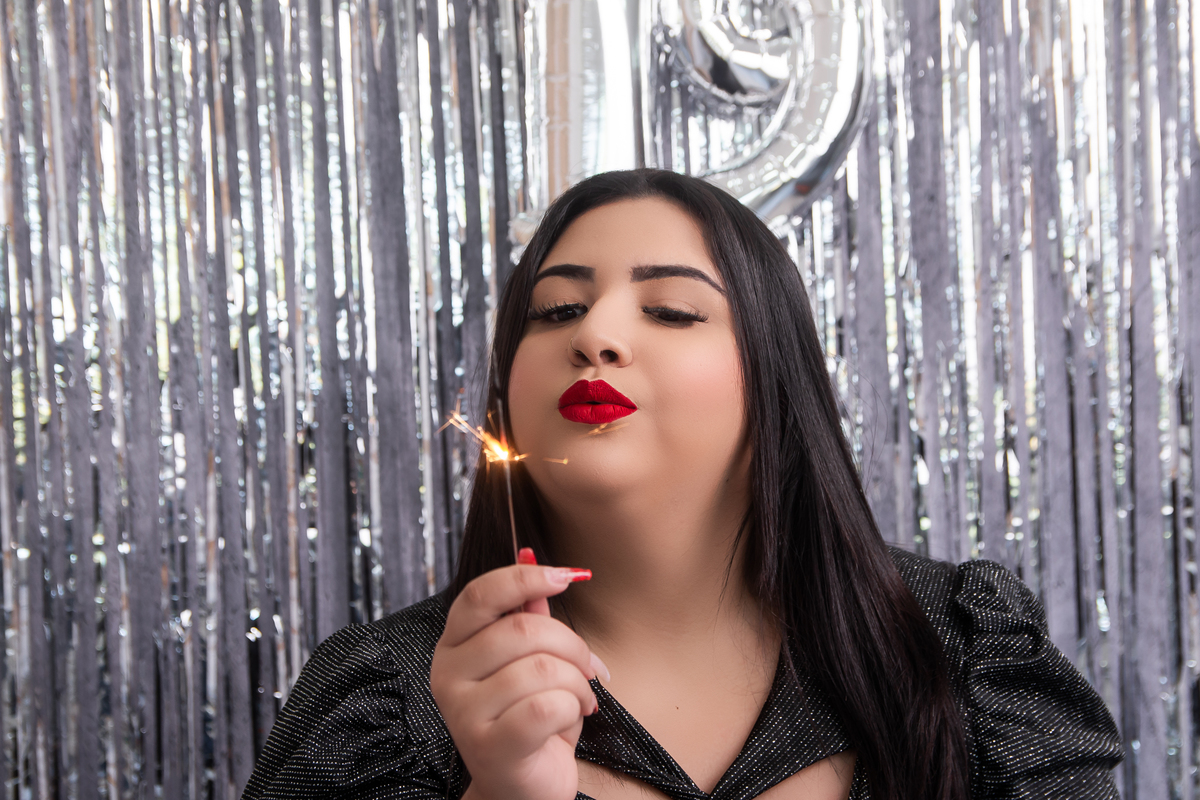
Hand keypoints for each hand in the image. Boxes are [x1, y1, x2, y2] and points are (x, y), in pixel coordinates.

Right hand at [431, 552, 607, 799]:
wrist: (521, 787)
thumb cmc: (528, 719)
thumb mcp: (529, 659)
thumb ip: (528, 613)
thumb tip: (532, 555)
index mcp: (453, 645)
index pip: (481, 594)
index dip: (524, 577)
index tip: (566, 576)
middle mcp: (448, 674)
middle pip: (523, 630)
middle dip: (571, 645)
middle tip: (588, 667)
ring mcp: (462, 711)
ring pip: (541, 669)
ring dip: (577, 684)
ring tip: (579, 699)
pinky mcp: (486, 746)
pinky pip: (545, 706)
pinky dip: (572, 709)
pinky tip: (571, 718)